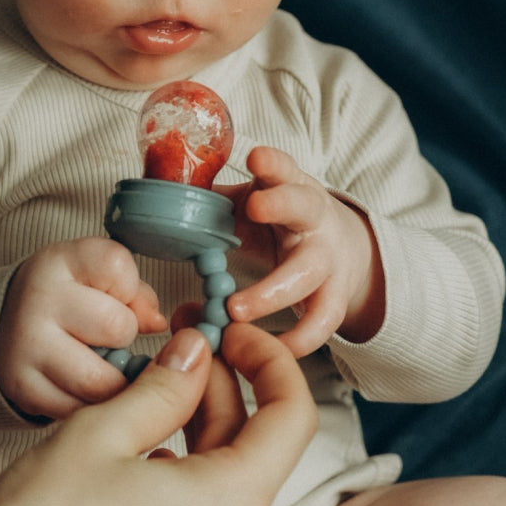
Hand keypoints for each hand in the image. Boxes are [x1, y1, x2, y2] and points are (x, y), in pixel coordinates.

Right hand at [0, 237, 165, 419]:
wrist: (2, 327)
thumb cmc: (67, 300)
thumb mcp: (96, 277)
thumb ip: (136, 294)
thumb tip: (157, 325)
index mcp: (59, 261)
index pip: (117, 267)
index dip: (130, 288)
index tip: (116, 297)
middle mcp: (38, 298)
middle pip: (117, 327)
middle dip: (125, 339)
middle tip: (110, 340)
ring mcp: (27, 344)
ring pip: (102, 380)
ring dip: (115, 382)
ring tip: (105, 369)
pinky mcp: (23, 386)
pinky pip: (81, 410)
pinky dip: (92, 406)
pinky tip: (83, 388)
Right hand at [0, 321, 315, 505]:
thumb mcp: (103, 431)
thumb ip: (166, 385)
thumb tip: (199, 351)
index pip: (293, 417)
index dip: (270, 361)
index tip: (228, 329)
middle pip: (257, 446)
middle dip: (225, 385)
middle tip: (181, 337)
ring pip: (225, 478)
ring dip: (200, 422)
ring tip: (153, 380)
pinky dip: (182, 464)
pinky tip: (137, 439)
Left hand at [221, 145, 384, 357]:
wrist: (343, 248)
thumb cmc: (285, 222)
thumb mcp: (256, 203)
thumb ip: (216, 203)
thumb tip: (162, 197)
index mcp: (292, 189)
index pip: (284, 169)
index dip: (273, 163)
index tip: (255, 156)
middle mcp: (315, 220)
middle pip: (304, 208)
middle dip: (281, 205)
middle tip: (254, 207)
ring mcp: (329, 260)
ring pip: (309, 274)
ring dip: (272, 293)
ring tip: (235, 310)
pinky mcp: (335, 296)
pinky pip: (322, 322)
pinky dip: (298, 339)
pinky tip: (271, 349)